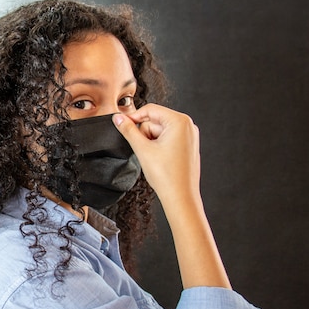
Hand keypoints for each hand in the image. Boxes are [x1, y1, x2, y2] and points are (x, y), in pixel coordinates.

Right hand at [113, 104, 230, 288]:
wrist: (180, 197)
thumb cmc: (167, 176)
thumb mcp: (142, 149)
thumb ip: (128, 130)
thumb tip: (118, 118)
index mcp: (180, 121)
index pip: (150, 110)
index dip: (133, 117)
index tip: (121, 125)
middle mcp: (188, 126)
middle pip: (155, 120)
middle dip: (145, 134)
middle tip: (144, 150)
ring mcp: (189, 136)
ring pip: (160, 131)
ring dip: (151, 142)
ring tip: (152, 158)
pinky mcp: (187, 146)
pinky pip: (168, 139)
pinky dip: (159, 147)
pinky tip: (159, 161)